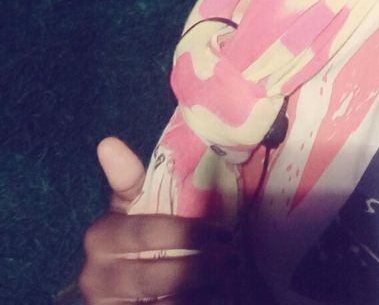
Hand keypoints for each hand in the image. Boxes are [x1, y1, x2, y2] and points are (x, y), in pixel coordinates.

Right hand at [78, 137, 232, 303]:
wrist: (126, 289)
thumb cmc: (137, 234)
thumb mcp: (133, 205)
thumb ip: (127, 179)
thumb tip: (107, 143)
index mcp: (100, 238)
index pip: (143, 233)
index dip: (185, 232)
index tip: (222, 232)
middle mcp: (94, 277)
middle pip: (154, 275)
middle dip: (198, 266)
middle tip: (230, 256)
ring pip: (163, 303)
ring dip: (200, 290)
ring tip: (229, 277)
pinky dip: (194, 303)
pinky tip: (214, 294)